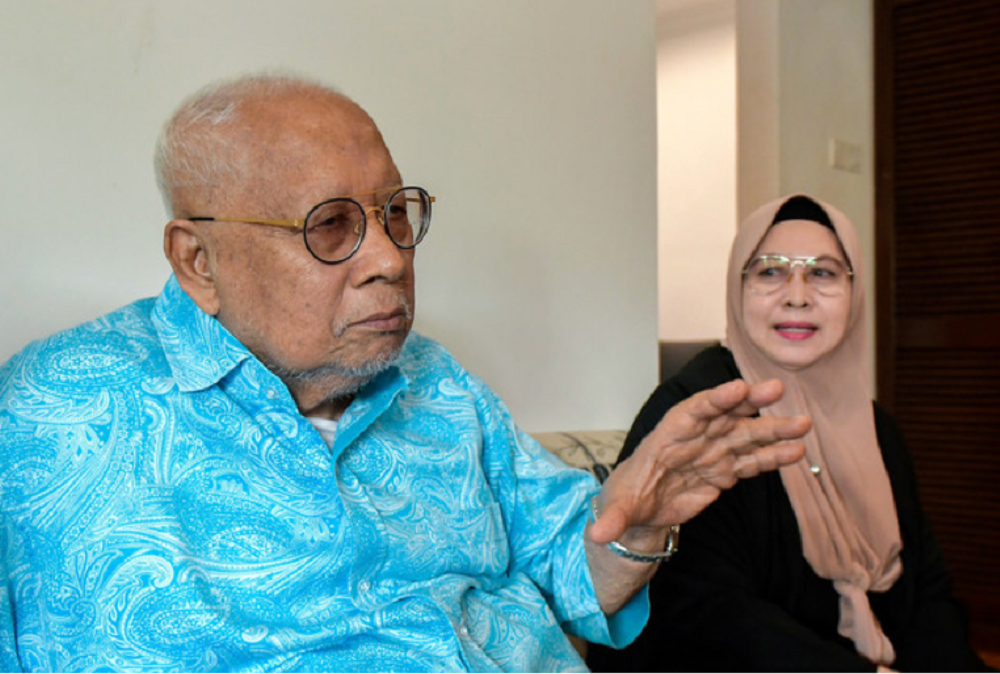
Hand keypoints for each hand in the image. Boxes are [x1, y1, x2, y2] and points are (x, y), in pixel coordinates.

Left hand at [590, 378, 809, 551]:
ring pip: (746, 435)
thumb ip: (613, 519)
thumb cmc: (629, 496)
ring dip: (773, 429)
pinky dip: (773, 457)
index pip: (693, 411)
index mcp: (669, 435)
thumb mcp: (619, 508)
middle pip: (725, 414)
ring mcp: (714, 451)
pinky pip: (752, 461)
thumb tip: (595, 534)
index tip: (738, 389)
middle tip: (776, 389)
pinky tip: (796, 452)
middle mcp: (696, 437)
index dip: (716, 399)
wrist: (642, 507)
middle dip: (750, 401)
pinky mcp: (726, 471)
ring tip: (802, 424)